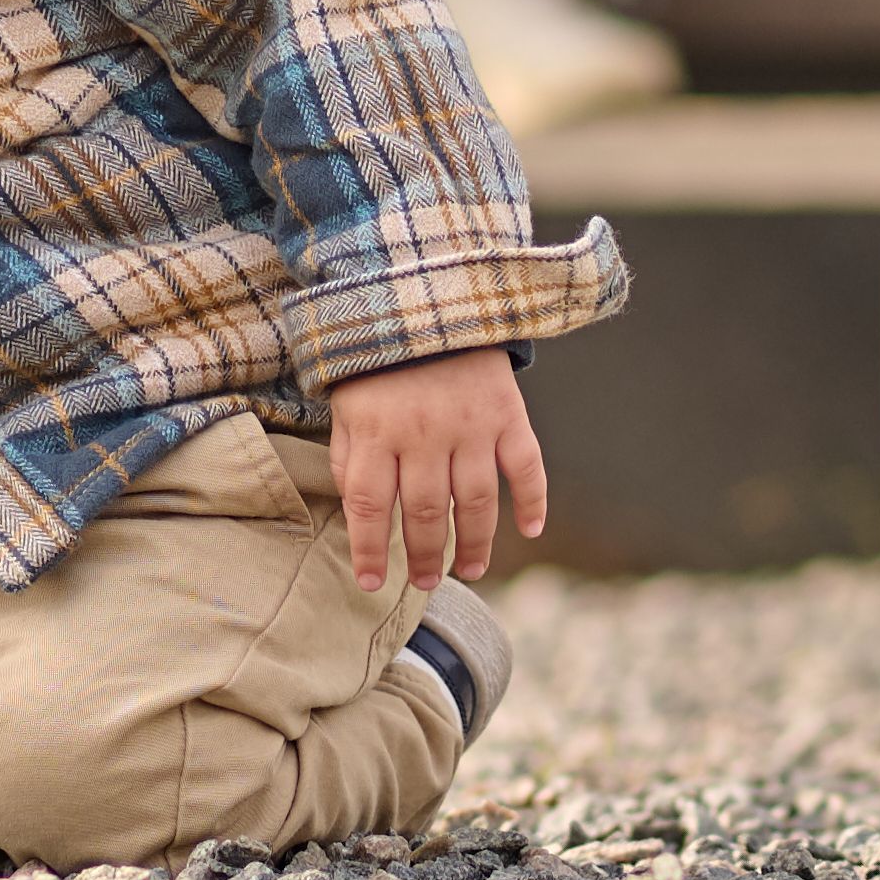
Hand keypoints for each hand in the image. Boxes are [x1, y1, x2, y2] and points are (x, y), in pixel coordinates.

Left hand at [322, 347, 551, 592]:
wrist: (430, 295)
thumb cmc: (379, 360)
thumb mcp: (347, 403)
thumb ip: (350, 457)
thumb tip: (360, 514)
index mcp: (377, 430)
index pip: (370, 507)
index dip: (369, 551)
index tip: (372, 584)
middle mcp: (424, 432)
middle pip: (427, 512)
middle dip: (425, 557)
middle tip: (424, 584)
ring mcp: (471, 424)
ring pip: (476, 501)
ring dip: (475, 544)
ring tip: (469, 570)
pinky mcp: (508, 413)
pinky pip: (526, 466)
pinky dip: (533, 501)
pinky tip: (530, 531)